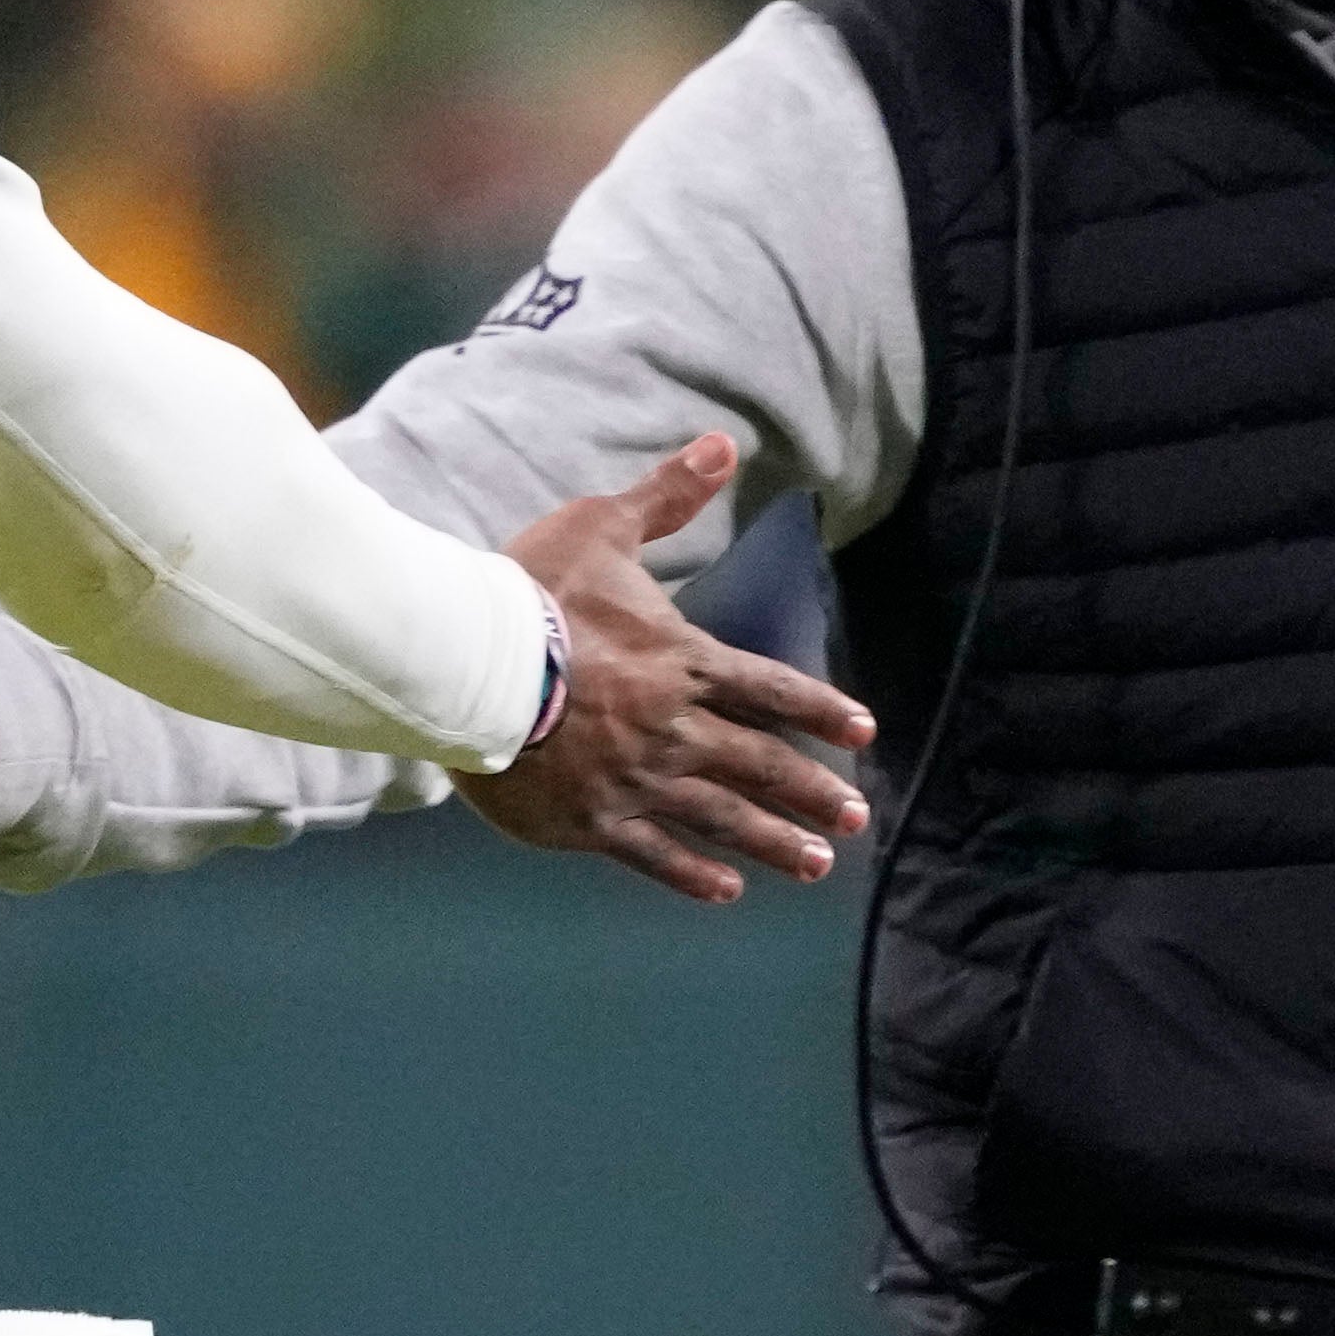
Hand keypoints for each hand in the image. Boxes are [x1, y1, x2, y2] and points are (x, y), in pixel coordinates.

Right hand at [451, 438, 878, 902]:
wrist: (469, 661)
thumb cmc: (532, 591)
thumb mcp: (602, 527)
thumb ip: (666, 496)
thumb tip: (722, 445)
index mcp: (683, 662)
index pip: (771, 689)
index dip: (821, 710)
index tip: (864, 732)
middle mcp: (675, 727)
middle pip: (761, 764)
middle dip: (813, 792)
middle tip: (855, 817)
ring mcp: (638, 779)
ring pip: (723, 817)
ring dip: (775, 842)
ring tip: (817, 864)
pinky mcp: (594, 819)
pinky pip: (656, 854)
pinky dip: (694, 875)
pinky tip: (727, 890)